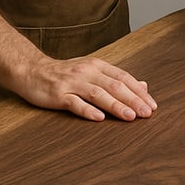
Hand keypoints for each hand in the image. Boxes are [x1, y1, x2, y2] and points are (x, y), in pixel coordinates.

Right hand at [17, 55, 157, 121]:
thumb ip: (117, 79)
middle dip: (133, 100)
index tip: (152, 105)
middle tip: (147, 113)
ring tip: (131, 117)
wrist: (32, 70)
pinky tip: (99, 118)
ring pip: (98, 94)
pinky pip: (74, 103)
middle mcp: (87, 72)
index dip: (139, 91)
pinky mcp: (57, 94)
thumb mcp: (93, 71)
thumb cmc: (66, 73)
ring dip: (116, 106)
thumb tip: (144, 86)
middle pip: (115, 86)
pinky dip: (87, 110)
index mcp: (98, 66)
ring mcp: (72, 82)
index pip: (124, 78)